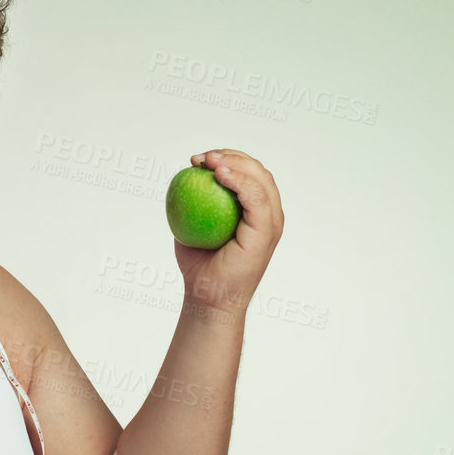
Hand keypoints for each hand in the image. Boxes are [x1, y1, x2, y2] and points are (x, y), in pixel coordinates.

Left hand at [175, 149, 283, 316]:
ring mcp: (271, 222)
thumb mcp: (192, 229)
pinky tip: (218, 174)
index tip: (198, 160)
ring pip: (261, 179)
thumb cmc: (199, 268)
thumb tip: (183, 179)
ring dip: (235, 162)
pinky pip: (255, 197)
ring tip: (209, 161)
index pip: (249, 175)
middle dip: (231, 155)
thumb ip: (195, 205)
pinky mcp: (267, 231)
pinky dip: (239, 181)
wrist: (207, 298)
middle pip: (258, 171)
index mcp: (256, 213)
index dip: (226, 159)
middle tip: (201, 158)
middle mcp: (269, 215)